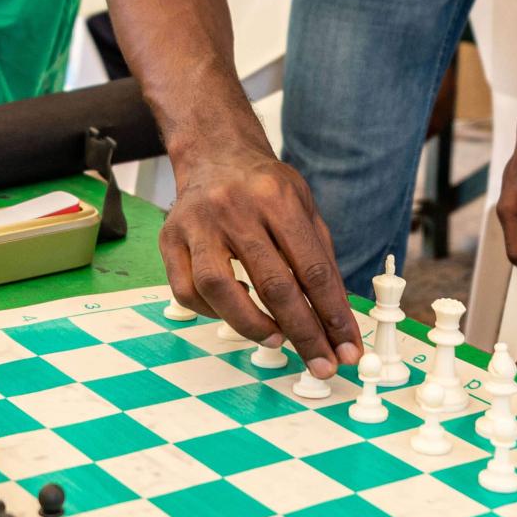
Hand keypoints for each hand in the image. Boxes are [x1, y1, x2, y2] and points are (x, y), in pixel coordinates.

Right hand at [159, 147, 361, 374]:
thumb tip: (338, 322)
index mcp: (277, 197)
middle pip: (273, 284)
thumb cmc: (264, 188)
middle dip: (303, 333)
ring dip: (252, 325)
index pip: (312, 268)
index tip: (348, 348)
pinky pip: (186, 290)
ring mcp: (197, 223)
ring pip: (219, 289)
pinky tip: (235, 315)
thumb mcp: (304, 209)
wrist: (214, 153)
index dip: (333, 315)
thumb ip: (320, 261)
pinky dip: (212, 313)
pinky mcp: (169, 238)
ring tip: (277, 339)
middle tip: (322, 363)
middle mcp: (234, 207)